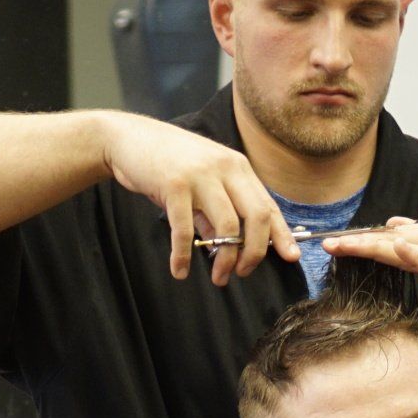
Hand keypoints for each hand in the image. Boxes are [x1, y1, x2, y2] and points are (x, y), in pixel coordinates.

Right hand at [98, 116, 299, 284]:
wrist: (127, 139)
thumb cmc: (167, 163)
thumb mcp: (201, 183)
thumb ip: (217, 212)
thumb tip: (231, 247)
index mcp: (237, 167)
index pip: (268, 205)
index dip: (282, 234)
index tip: (290, 256)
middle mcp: (224, 168)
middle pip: (256, 217)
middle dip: (255, 252)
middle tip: (243, 273)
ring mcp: (200, 175)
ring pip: (228, 226)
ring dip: (225, 259)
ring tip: (218, 277)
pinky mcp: (174, 184)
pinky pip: (185, 229)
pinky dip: (183, 255)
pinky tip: (180, 270)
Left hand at [323, 216, 417, 338]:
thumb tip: (394, 229)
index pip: (391, 234)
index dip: (361, 238)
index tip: (334, 243)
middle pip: (390, 237)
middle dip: (356, 240)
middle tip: (326, 244)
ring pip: (402, 245)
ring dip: (371, 243)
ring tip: (342, 246)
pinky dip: (412, 253)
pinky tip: (394, 248)